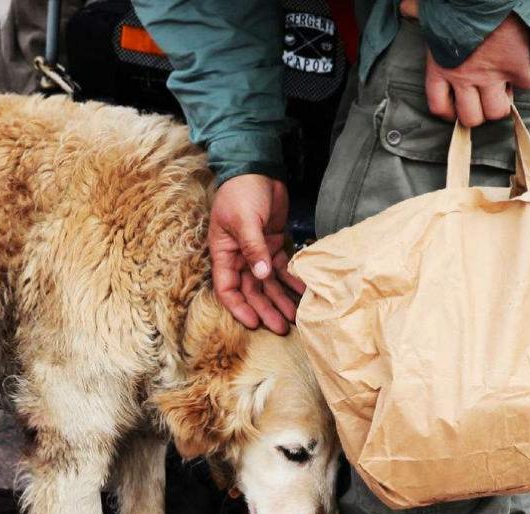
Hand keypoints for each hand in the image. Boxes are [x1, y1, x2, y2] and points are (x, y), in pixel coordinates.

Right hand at [208, 174, 303, 334]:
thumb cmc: (241, 193)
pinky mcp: (274, 245)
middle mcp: (239, 258)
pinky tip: (304, 292)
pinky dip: (292, 280)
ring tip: (296, 318)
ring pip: (269, 284)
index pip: (227, 288)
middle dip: (266, 309)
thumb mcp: (244, 220)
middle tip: (282, 327)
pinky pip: (283, 269)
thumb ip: (253, 248)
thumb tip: (261, 275)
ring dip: (281, 300)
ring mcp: (258, 253)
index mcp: (224, 253)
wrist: (257, 169)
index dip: (239, 307)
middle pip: (252, 291)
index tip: (254, 323)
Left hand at [400, 2, 529, 126]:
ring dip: (501, 103)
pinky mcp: (515, 66)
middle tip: (483, 100)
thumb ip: (416, 14)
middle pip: (471, 117)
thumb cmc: (455, 4)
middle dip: (478, 113)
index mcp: (440, 69)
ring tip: (502, 89)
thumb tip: (406, 7)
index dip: (449, 112)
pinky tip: (522, 66)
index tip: (456, 108)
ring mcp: (491, 75)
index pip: (439, 107)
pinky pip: (525, 84)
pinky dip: (525, 77)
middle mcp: (464, 79)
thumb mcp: (428, 13)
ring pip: (497, 111)